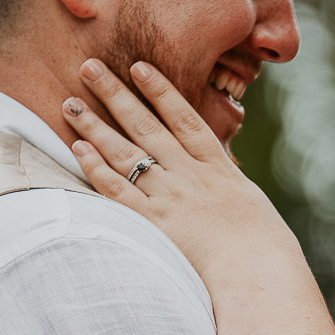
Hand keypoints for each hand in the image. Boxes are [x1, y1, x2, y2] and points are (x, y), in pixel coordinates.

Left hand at [65, 60, 279, 272]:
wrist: (257, 268)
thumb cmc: (263, 243)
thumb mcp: (249, 202)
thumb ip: (227, 186)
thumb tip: (219, 177)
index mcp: (216, 166)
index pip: (182, 117)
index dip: (159, 89)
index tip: (139, 66)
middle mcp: (188, 173)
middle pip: (144, 125)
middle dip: (115, 94)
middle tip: (89, 68)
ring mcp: (168, 196)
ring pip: (124, 152)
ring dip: (95, 125)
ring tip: (71, 103)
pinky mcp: (152, 223)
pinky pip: (117, 190)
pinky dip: (96, 168)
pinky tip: (78, 148)